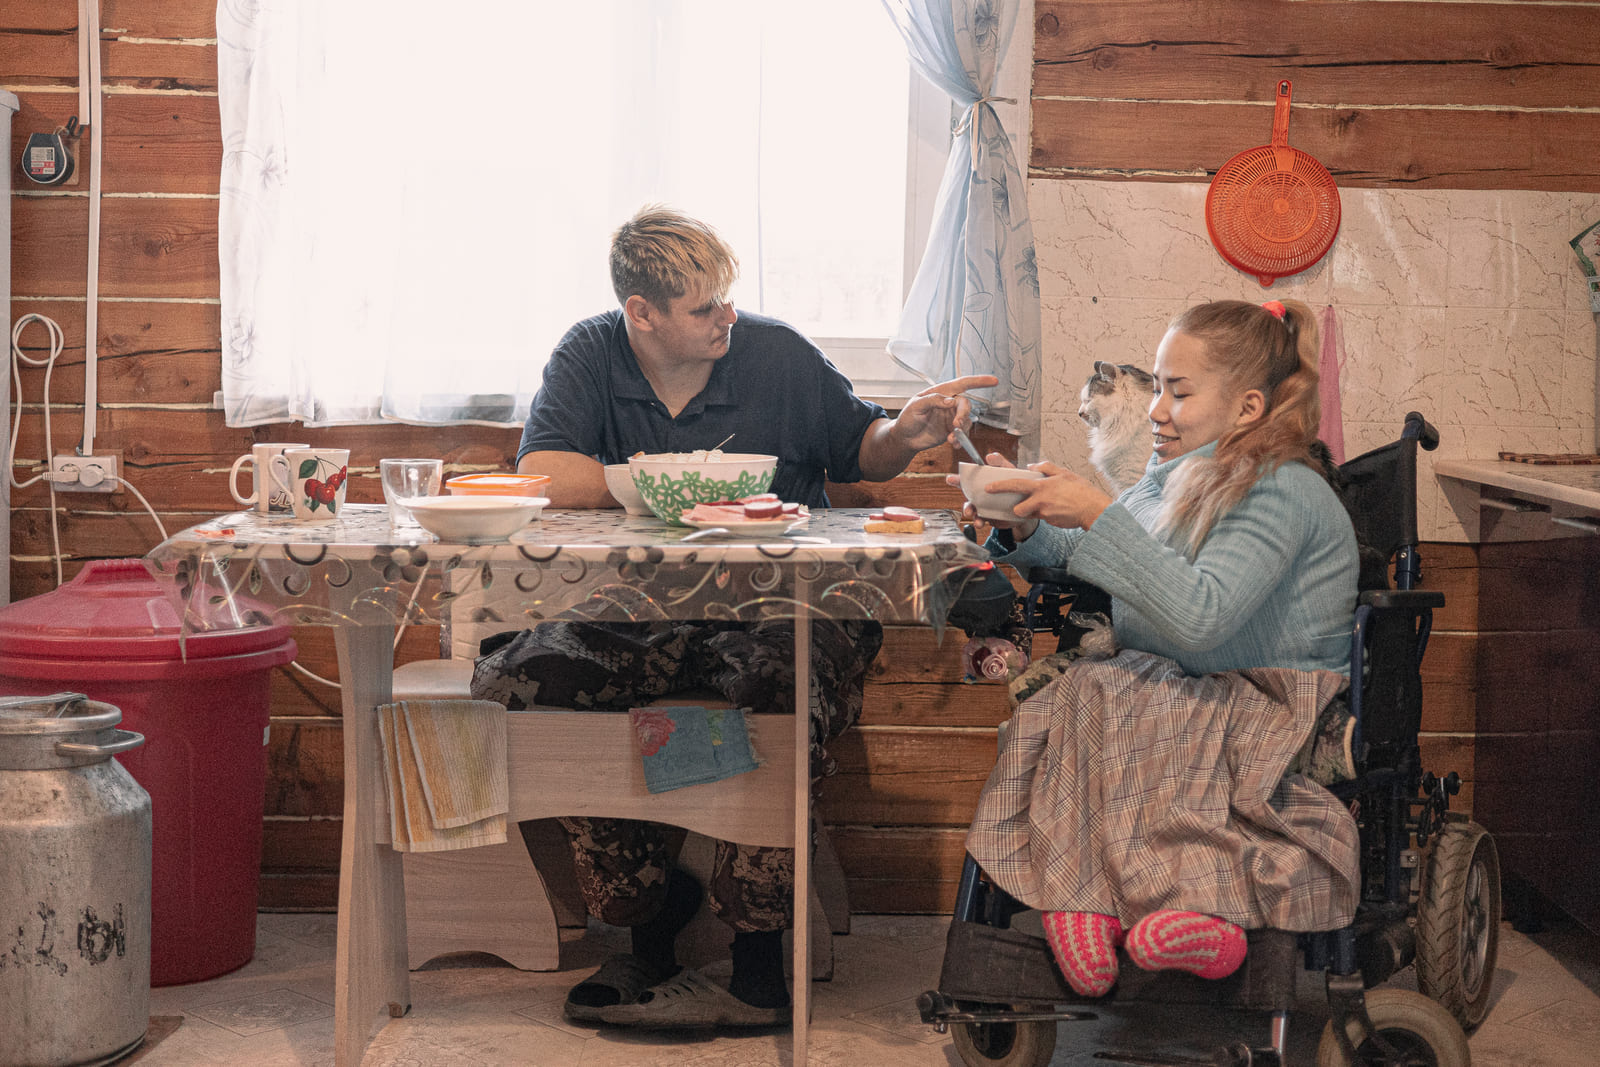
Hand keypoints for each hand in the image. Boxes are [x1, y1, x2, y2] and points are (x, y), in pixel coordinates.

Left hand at [892, 374, 998, 451]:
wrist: (905, 438)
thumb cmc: (907, 418)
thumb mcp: (915, 406)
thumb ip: (933, 400)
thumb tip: (950, 401)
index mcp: (941, 391)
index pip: (963, 383)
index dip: (979, 381)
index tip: (994, 381)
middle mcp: (949, 403)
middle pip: (965, 404)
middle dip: (963, 414)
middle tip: (956, 425)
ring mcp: (951, 417)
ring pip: (966, 421)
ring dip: (961, 430)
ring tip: (951, 438)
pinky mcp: (951, 430)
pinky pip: (962, 434)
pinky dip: (960, 439)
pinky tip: (952, 443)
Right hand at [944, 452, 1039, 539]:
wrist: (1024, 506)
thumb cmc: (1014, 485)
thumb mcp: (1009, 471)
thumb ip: (1000, 463)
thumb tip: (989, 456)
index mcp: (983, 481)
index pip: (968, 478)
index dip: (958, 478)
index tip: (949, 479)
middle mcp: (979, 493)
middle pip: (966, 492)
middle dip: (960, 492)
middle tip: (956, 492)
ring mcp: (982, 506)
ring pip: (970, 508)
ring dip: (968, 510)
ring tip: (970, 512)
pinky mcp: (988, 516)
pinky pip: (980, 520)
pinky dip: (978, 522)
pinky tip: (980, 523)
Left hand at [991, 462, 1111, 530]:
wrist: (1094, 509)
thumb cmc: (1082, 490)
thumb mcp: (1064, 473)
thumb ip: (1046, 467)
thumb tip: (1031, 466)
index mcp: (1042, 486)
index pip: (1015, 484)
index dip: (1000, 486)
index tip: (989, 487)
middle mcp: (1040, 500)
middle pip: (1018, 507)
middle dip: (1014, 508)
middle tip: (1016, 505)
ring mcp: (1045, 513)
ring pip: (1030, 513)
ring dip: (1032, 511)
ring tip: (1047, 505)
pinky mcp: (1050, 521)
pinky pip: (1042, 517)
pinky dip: (1046, 513)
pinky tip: (1058, 509)